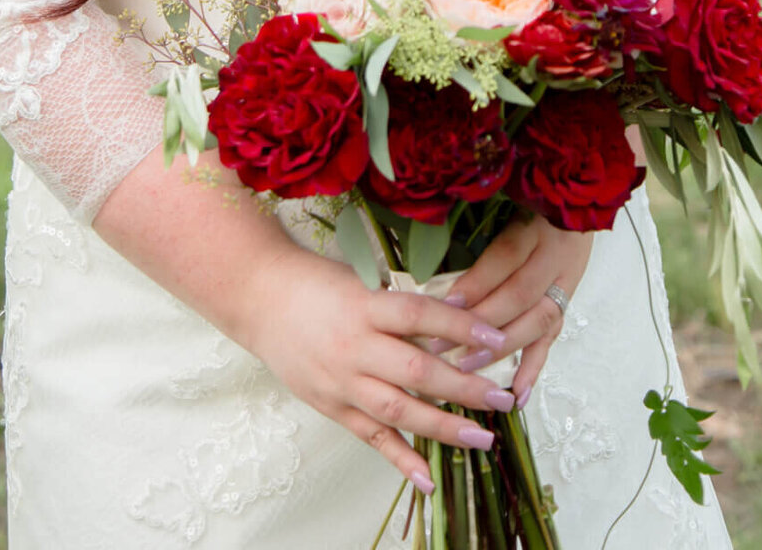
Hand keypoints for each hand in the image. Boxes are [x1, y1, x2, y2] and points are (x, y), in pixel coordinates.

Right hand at [243, 244, 521, 490]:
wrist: (259, 299)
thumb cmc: (314, 282)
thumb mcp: (360, 281)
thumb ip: (399, 306)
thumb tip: (453, 319)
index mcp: (365, 306)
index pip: (420, 314)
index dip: (460, 325)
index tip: (497, 337)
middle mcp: (355, 347)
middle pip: (416, 370)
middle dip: (464, 387)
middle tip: (503, 399)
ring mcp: (342, 381)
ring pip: (398, 410)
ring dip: (443, 427)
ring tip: (482, 437)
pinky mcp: (332, 406)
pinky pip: (370, 437)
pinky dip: (400, 460)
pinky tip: (429, 479)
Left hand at [446, 213, 593, 406]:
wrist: (578, 201)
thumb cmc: (530, 197)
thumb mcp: (506, 197)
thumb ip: (477, 221)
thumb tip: (436, 257)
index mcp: (538, 221)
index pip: (507, 255)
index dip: (478, 281)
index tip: (445, 304)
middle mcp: (555, 254)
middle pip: (521, 294)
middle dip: (480, 323)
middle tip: (441, 345)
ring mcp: (565, 282)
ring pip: (538, 320)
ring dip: (503, 347)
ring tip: (469, 369)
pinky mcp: (567, 302)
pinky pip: (552, 337)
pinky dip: (535, 366)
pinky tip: (518, 394)